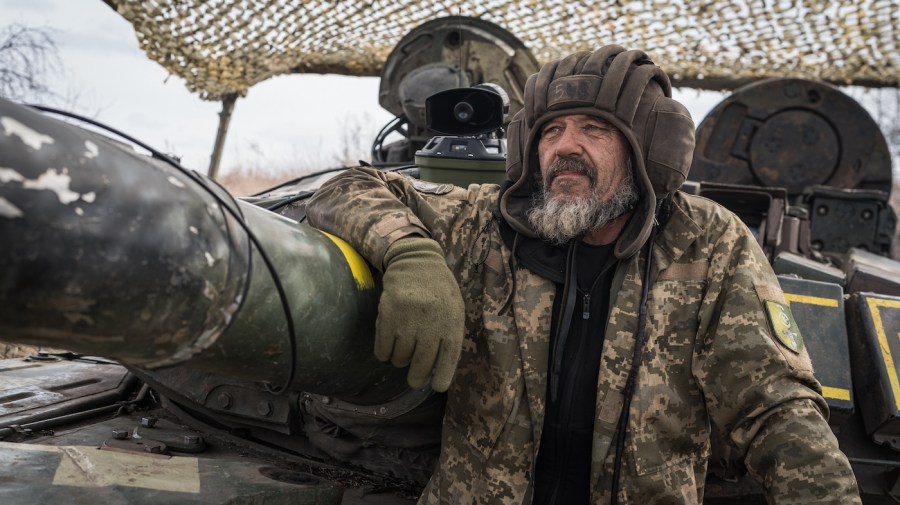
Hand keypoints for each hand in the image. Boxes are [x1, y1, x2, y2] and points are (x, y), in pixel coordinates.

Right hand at [376, 237, 464, 391]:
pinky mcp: (388, 316)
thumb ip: (449, 335)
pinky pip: (383, 349)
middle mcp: (431, 324)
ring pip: (400, 359)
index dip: (442, 377)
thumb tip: (439, 369)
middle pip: (421, 365)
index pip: (448, 359)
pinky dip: (384, 354)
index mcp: (452, 323)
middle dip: (417, 378)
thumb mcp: (454, 310)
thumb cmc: (438, 290)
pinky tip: (388, 349)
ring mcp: (409, 321)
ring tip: (402, 352)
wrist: (416, 263)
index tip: (437, 387)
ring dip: (400, 361)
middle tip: (414, 380)